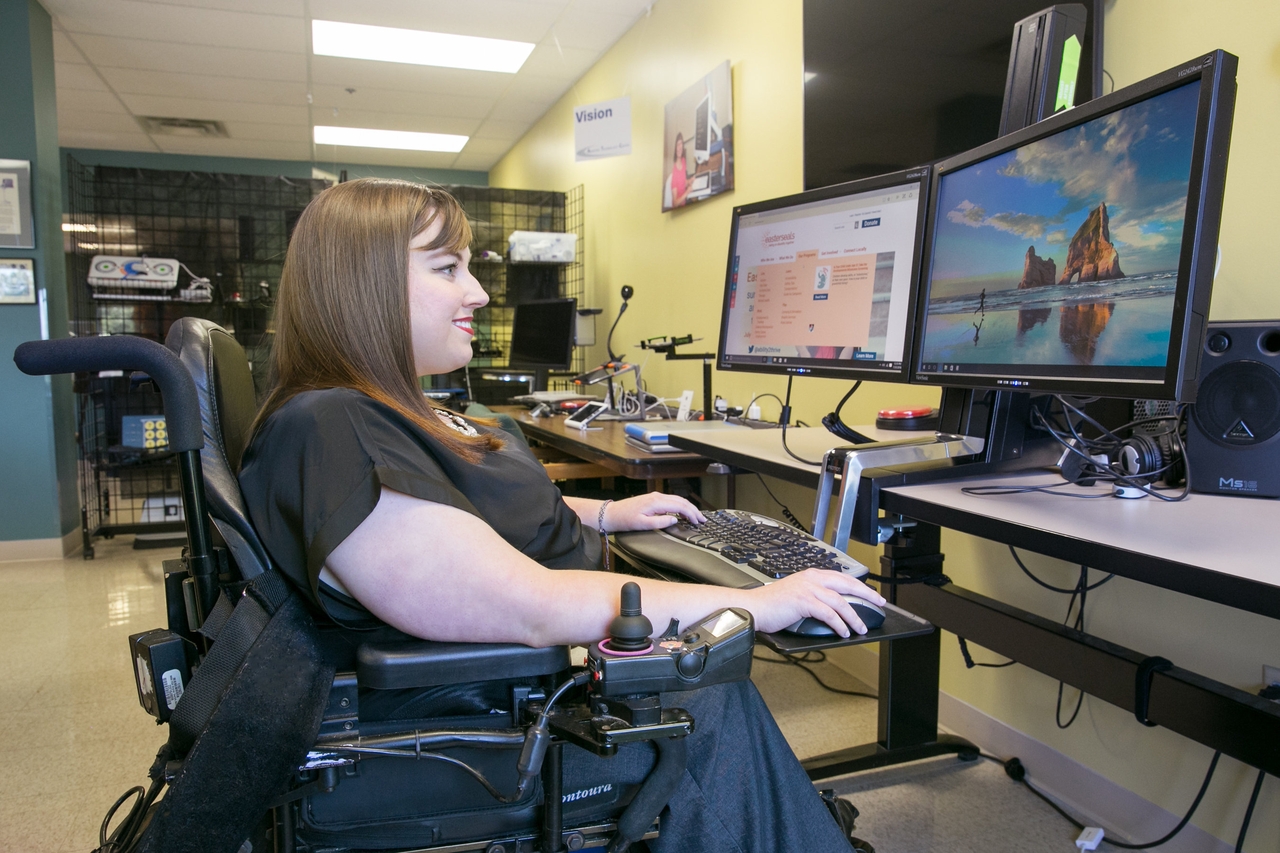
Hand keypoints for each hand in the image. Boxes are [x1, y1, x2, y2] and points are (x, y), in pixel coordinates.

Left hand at [602, 492, 705, 532]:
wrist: (612, 514)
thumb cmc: (625, 519)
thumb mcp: (643, 524)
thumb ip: (660, 522)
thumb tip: (675, 520)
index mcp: (656, 502)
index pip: (680, 506)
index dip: (692, 514)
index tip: (698, 522)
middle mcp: (657, 497)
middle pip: (681, 501)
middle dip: (694, 510)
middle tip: (702, 520)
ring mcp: (655, 497)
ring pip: (677, 500)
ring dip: (688, 508)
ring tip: (696, 517)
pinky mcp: (653, 499)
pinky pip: (671, 501)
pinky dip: (681, 506)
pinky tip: (683, 513)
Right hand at [745, 569, 886, 637]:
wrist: (753, 607)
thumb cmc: (771, 605)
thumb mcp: (796, 595)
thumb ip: (814, 597)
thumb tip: (833, 611)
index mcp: (810, 575)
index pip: (841, 578)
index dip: (859, 586)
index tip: (871, 594)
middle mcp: (811, 579)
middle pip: (846, 584)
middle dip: (866, 594)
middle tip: (879, 603)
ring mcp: (807, 589)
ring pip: (840, 601)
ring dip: (853, 616)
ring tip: (860, 628)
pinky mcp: (803, 602)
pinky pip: (828, 613)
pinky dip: (839, 624)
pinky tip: (843, 631)